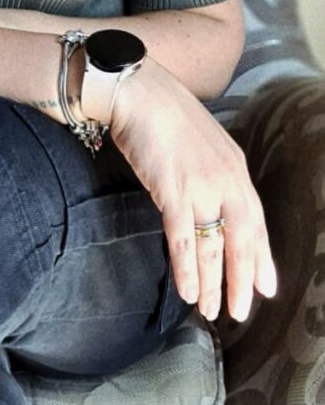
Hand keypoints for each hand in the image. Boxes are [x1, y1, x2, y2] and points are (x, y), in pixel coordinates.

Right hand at [108, 57, 277, 323]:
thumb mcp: (202, 144)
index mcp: (236, 168)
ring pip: (214, 246)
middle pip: (242, 240)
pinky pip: (184, 239)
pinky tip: (187, 290)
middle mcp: (226, 180)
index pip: (256, 221)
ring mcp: (202, 187)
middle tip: (239, 312)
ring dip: (212, 282)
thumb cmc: (164, 114)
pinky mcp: (174, 191)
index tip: (265, 287)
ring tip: (209, 310)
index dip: (261, 257)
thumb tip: (210, 204)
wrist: (139, 92)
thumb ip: (212, 174)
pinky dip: (187, 268)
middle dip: (241, 280)